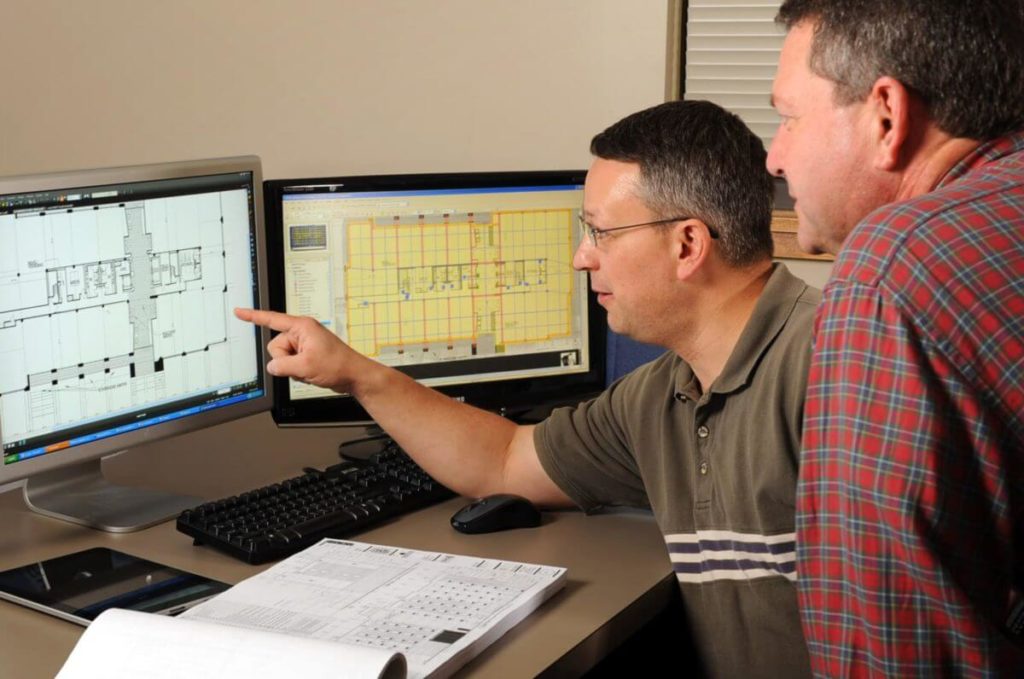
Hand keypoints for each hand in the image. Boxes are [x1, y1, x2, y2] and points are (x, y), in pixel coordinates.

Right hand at [234, 308, 362, 391]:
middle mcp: (301, 333)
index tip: (239, 311)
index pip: (272, 320)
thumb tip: (272, 366)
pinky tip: (311, 372)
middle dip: (285, 361)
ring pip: (282, 359)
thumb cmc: (337, 365)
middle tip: (303, 364)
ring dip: (293, 368)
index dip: (253, 316)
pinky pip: (290, 365)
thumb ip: (282, 366)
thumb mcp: (305, 366)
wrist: (353, 375)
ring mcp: (304, 345)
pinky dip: (298, 372)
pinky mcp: (306, 355)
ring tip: (310, 369)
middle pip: (275, 347)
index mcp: (302, 327)